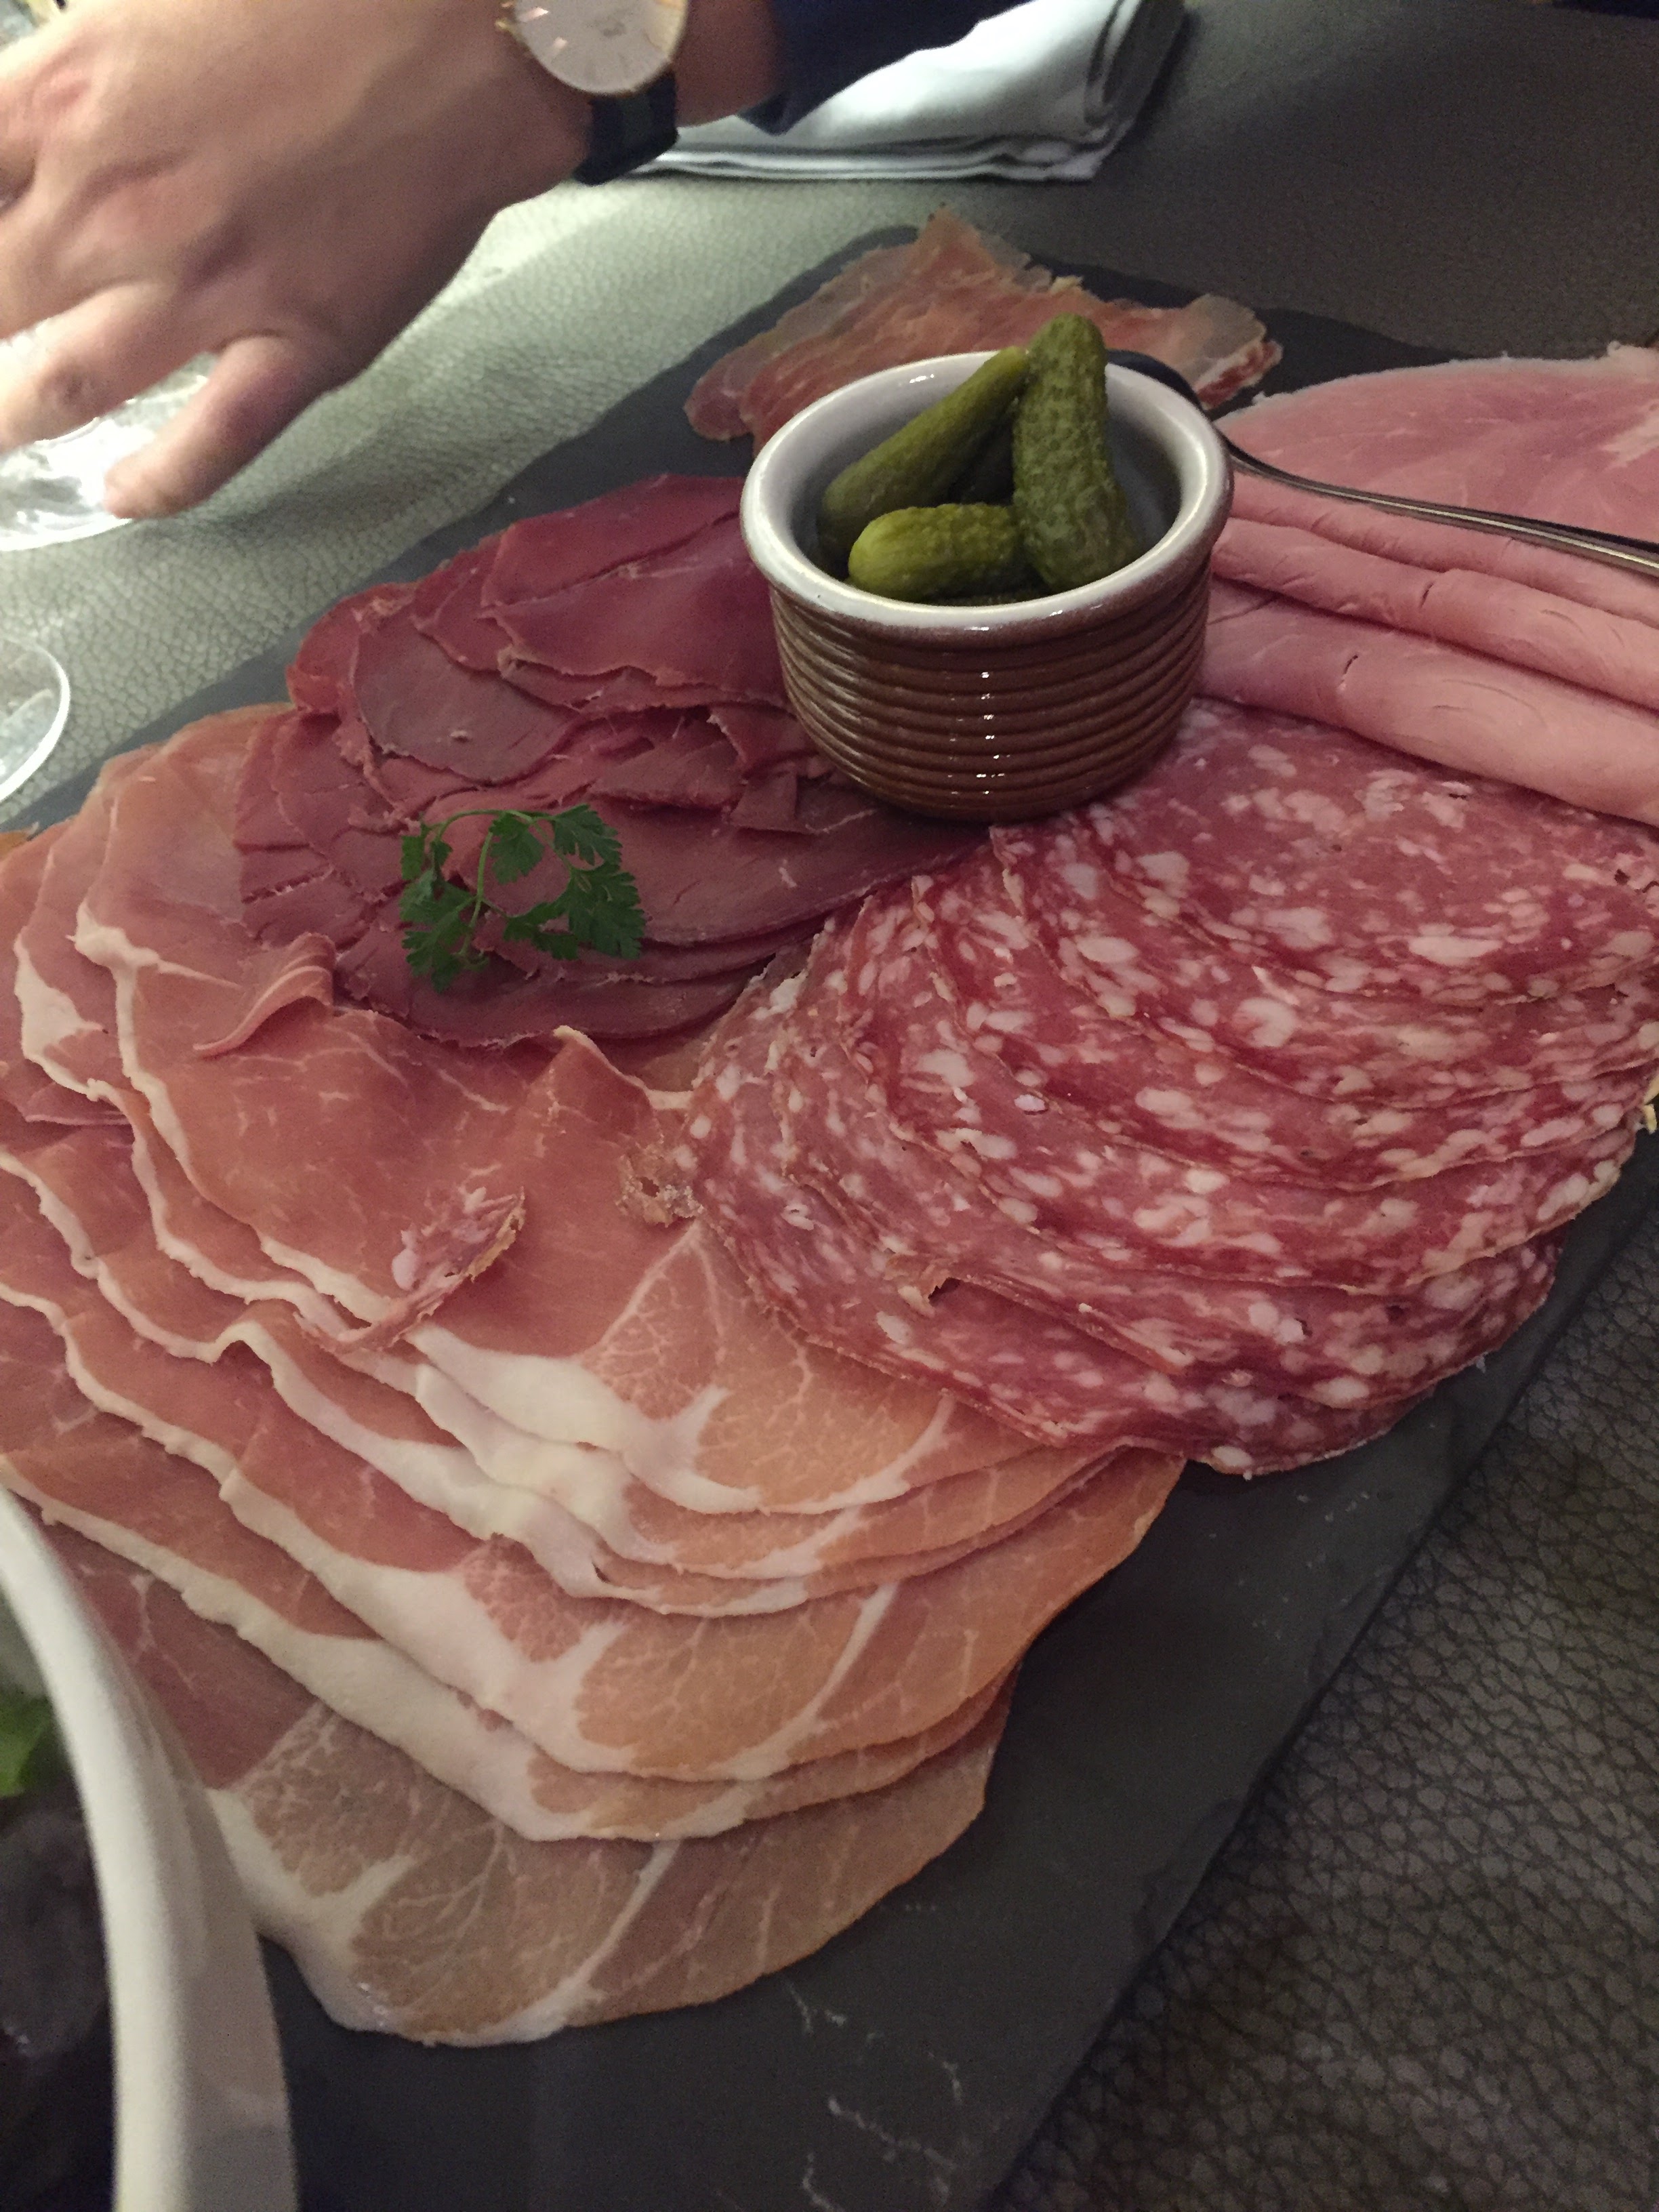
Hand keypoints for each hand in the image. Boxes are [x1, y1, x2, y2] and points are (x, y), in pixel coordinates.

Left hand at [0, 0, 590, 517]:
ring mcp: (209, 286)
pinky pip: (214, 442)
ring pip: (67, 384)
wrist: (461, 33)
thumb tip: (31, 134)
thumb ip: (67, 81)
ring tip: (1, 435)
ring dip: (14, 421)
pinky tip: (120, 495)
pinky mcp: (299, 343)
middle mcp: (116, 204)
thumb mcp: (142, 3)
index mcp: (66, 98)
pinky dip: (158, 482)